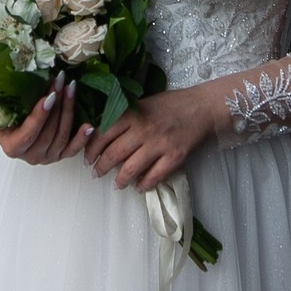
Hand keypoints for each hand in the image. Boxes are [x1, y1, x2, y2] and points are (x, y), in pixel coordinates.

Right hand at [0, 79, 90, 164]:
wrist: (16, 135)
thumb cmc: (4, 124)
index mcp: (14, 148)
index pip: (29, 133)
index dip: (40, 116)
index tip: (48, 96)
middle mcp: (32, 157)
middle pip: (49, 131)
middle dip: (57, 105)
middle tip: (60, 81)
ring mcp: (48, 157)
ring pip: (62, 135)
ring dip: (69, 110)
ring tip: (70, 87)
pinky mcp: (61, 155)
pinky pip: (74, 149)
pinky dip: (82, 138)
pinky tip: (89, 125)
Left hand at [83, 85, 229, 190]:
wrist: (202, 107)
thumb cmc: (171, 104)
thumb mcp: (143, 104)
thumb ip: (124, 118)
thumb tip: (102, 135)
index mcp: (133, 114)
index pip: (103, 134)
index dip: (92, 149)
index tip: (87, 157)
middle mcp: (143, 130)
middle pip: (113, 154)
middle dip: (101, 167)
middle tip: (96, 173)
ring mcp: (159, 144)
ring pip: (130, 169)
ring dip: (120, 180)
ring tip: (117, 184)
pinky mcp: (175, 157)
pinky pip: (154, 177)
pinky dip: (143, 185)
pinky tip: (138, 187)